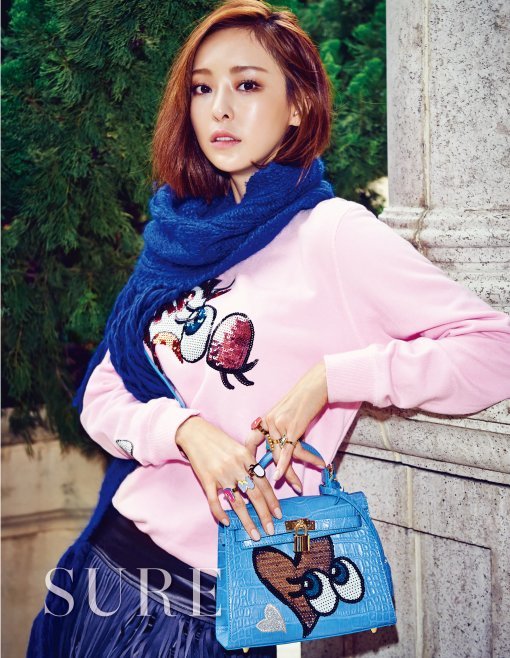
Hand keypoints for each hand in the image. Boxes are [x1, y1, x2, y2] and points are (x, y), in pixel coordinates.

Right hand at [175, 416, 281, 540]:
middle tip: (271, 530)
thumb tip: (260, 482)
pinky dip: (220, 514)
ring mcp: (221, 474)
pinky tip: (227, 523)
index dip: (272, 501)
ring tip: (255, 534)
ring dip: (247, 521)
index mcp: (246, 457)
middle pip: (255, 495)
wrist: (195, 433)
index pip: (264, 483)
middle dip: (265, 515)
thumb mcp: (238, 447)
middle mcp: (236, 467)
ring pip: (238, 503)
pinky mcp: (206, 479)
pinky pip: (215, 501)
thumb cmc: (218, 440)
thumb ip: (249, 463)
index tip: (278, 514)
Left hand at [245, 361, 328, 491]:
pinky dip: (289, 465)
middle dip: (275, 473)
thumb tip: (282, 450)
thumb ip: (280, 430)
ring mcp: (279, 424)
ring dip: (290, 473)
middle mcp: (268, 422)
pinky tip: (290, 478)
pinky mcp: (292, 427)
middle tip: (276, 488)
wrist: (315, 385)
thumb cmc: (303, 400)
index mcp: (265, 420)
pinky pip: (289, 451)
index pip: (251, 442)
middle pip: (269, 453)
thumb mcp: (286, 415)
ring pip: (282, 455)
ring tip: (298, 486)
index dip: (248, 457)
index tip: (246, 473)